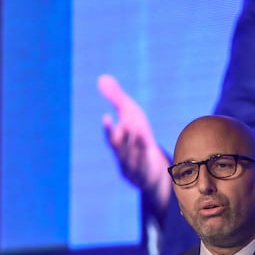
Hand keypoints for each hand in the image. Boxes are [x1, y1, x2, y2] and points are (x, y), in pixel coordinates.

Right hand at [97, 74, 170, 217]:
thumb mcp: (130, 115)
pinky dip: (147, 158)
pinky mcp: (145, 177)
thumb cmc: (139, 138)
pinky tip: (151, 146)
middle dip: (124, 137)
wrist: (152, 170)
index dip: (108, 128)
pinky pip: (146, 167)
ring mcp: (134, 168)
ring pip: (133, 157)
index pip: (111, 138)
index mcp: (119, 145)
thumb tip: (102, 78)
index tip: (106, 117)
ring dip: (137, 144)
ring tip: (140, 129)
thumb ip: (116, 98)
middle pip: (122, 148)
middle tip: (128, 123)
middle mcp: (124, 157)